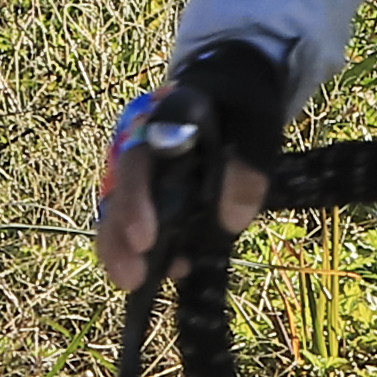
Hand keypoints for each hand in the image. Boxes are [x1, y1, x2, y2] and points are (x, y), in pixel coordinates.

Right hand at [94, 39, 285, 294]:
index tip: (146, 239)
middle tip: (133, 276)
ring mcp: (143, 168)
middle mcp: (143, 143)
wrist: (236, 92)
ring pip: (116, 209)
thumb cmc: (245, 108)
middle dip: (122, 235)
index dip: (137, 200)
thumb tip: (232, 220)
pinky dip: (142, 247)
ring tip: (135, 284)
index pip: (140, 157)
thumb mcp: (260, 126)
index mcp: (167, 120)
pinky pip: (132, 220)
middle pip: (119, 190)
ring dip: (120, 248)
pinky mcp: (148, 191)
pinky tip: (169, 270)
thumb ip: (250, 165)